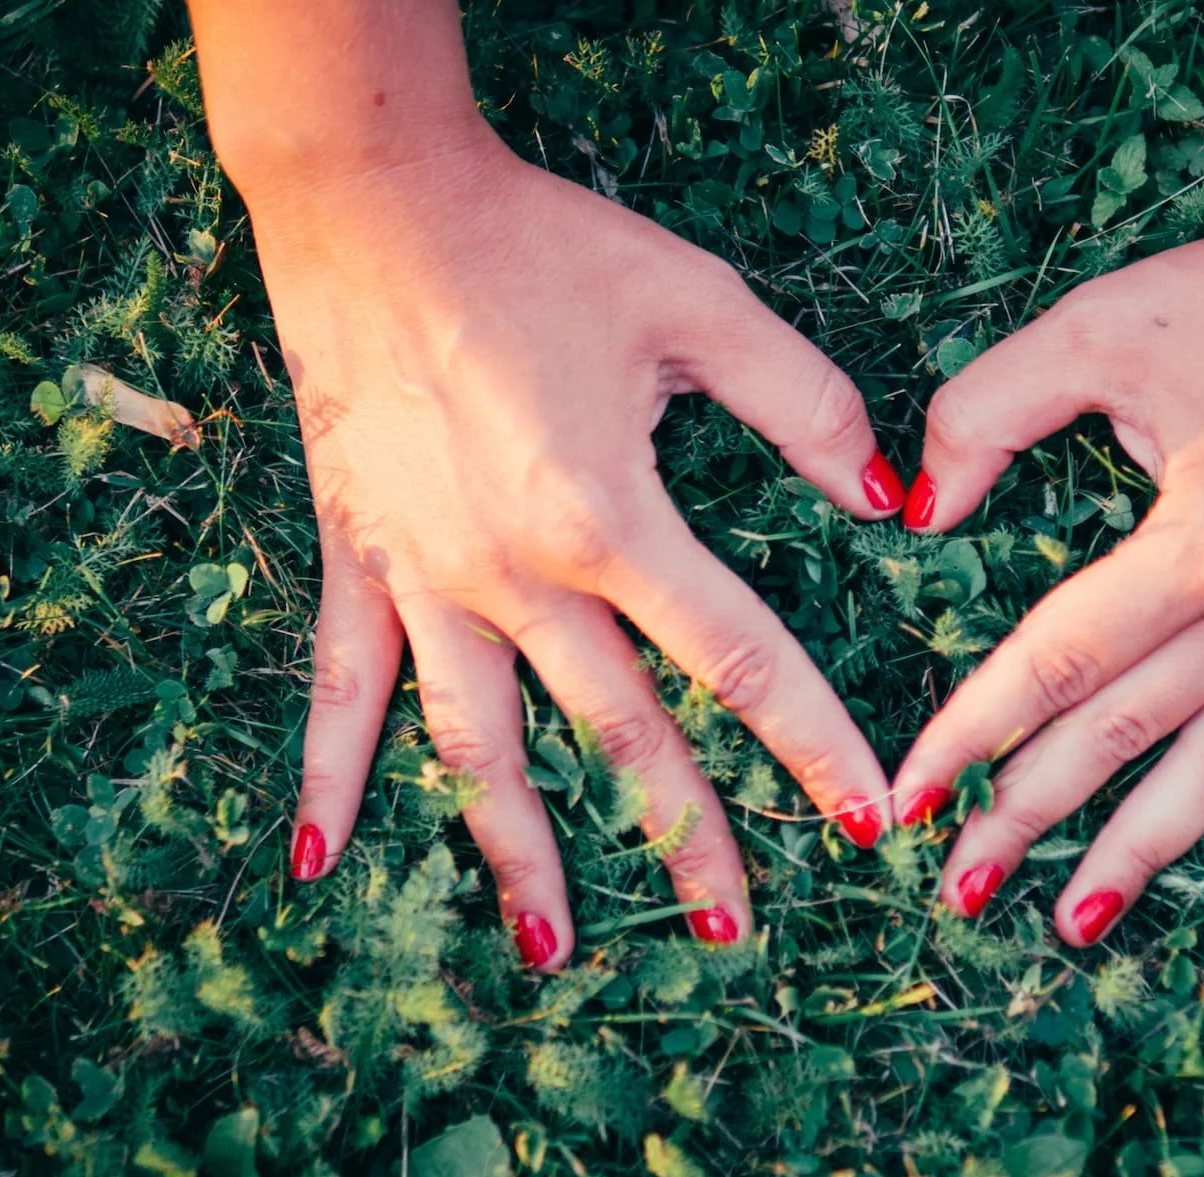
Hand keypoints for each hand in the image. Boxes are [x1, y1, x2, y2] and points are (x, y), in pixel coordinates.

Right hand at [257, 144, 904, 966]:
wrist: (377, 201)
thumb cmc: (544, 244)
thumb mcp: (698, 304)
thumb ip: (804, 405)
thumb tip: (888, 497)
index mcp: (607, 517)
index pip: (738, 659)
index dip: (811, 742)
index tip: (865, 818)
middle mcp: (514, 575)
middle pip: (619, 732)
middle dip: (685, 834)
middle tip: (732, 926)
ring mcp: (425, 578)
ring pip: (479, 744)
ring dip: (518, 851)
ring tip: (555, 948)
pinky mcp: (359, 558)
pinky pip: (342, 686)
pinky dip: (327, 774)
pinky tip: (316, 861)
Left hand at [891, 196, 1203, 943]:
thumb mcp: (1098, 328)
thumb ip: (985, 413)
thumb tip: (918, 511)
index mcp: (1201, 545)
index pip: (1058, 665)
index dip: (972, 735)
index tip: (909, 798)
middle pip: (1127, 734)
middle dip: (1032, 816)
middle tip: (958, 885)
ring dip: (1150, 848)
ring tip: (1079, 919)